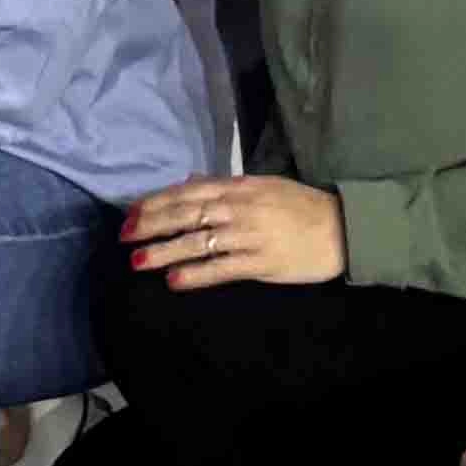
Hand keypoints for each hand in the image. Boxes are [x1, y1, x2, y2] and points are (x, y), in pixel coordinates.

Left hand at [119, 173, 345, 291]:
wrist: (342, 228)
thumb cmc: (300, 206)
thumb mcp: (261, 185)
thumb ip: (223, 185)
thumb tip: (187, 184)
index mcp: (238, 187)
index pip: (188, 193)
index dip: (156, 203)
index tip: (131, 214)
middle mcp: (239, 208)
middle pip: (186, 215)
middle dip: (151, 226)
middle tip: (123, 237)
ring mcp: (250, 236)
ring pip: (198, 243)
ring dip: (165, 252)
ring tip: (138, 262)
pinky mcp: (262, 263)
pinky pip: (222, 269)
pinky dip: (196, 274)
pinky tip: (174, 281)